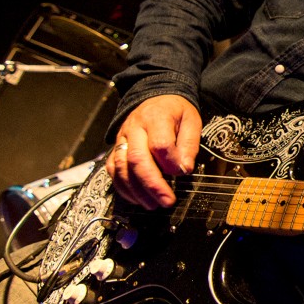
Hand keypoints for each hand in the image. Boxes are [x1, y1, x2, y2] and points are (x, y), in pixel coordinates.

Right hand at [106, 95, 201, 209]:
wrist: (155, 98)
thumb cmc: (175, 112)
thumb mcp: (191, 120)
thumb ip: (189, 144)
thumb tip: (185, 169)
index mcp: (156, 117)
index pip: (160, 144)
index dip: (171, 163)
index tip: (183, 173)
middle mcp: (134, 128)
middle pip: (138, 159)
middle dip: (152, 184)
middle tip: (167, 201)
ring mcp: (122, 139)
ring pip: (121, 167)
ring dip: (136, 190)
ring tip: (152, 205)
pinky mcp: (116, 148)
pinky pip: (112, 169)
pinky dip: (122, 187)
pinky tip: (136, 198)